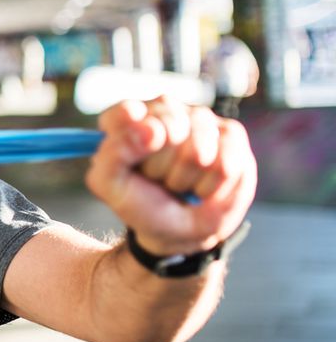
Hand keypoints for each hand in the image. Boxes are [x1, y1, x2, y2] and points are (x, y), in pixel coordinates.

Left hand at [86, 96, 255, 255]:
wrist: (180, 230)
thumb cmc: (142, 203)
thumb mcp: (111, 186)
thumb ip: (113, 154)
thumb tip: (149, 129)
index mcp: (128, 118)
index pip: (126, 112)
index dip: (131, 137)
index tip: (134, 161)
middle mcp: (164, 110)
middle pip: (165, 129)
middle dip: (158, 167)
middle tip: (156, 178)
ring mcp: (200, 119)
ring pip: (197, 150)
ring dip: (183, 179)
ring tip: (178, 183)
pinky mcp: (231, 135)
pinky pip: (224, 164)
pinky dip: (208, 187)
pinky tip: (201, 187)